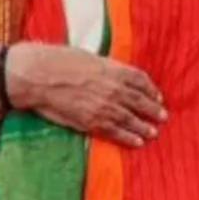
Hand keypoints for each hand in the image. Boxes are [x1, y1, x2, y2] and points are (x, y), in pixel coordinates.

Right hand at [5, 42, 167, 147]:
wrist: (36, 75)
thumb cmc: (55, 61)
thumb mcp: (85, 56)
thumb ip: (102, 67)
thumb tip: (110, 72)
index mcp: (112, 69)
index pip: (140, 80)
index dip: (151, 89)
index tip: (156, 95)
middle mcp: (114, 88)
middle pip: (141, 101)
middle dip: (153, 110)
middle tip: (162, 116)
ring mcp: (105, 106)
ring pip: (132, 119)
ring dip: (145, 126)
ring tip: (153, 132)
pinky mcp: (93, 121)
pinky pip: (117, 132)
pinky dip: (129, 138)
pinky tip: (137, 142)